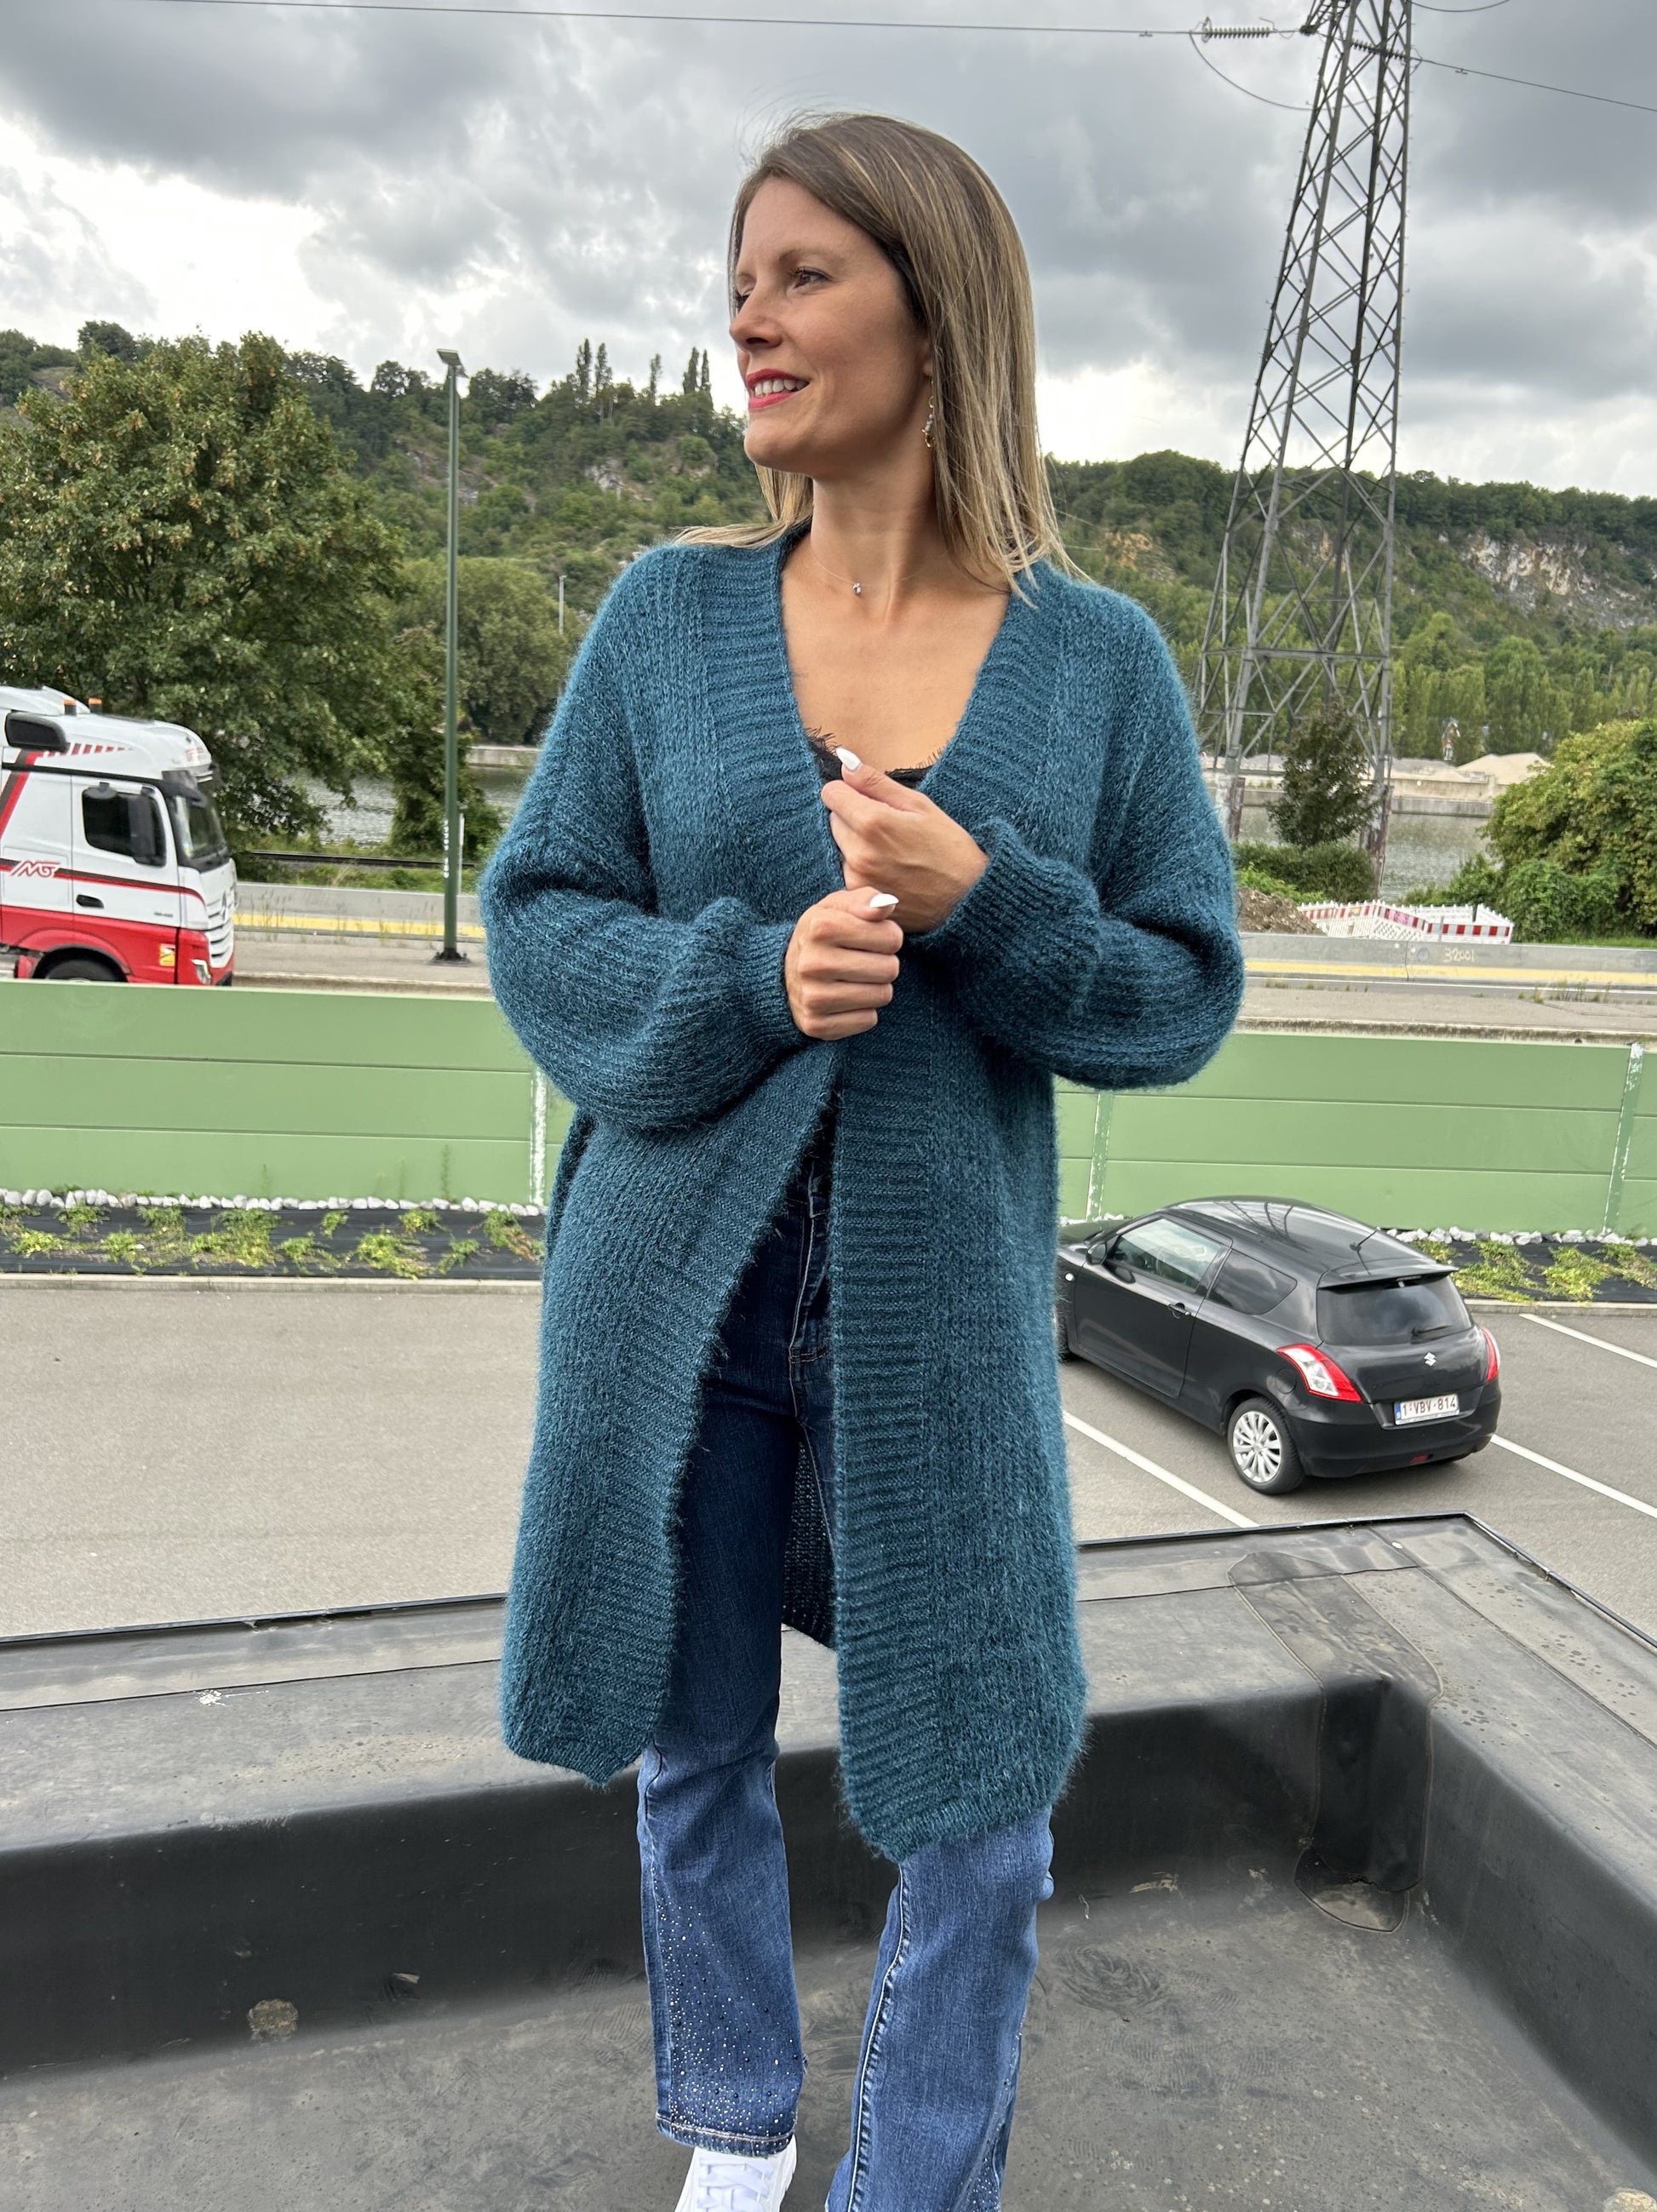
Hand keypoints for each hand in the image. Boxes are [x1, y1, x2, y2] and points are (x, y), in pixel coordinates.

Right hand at [784, 884, 904, 1039]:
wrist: (785, 972)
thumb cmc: (823, 933)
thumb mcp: (839, 907)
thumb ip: (866, 899)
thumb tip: (887, 904)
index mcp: (821, 927)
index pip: (892, 938)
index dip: (888, 937)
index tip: (870, 938)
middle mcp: (812, 963)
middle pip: (890, 969)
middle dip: (884, 963)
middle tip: (863, 960)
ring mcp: (812, 997)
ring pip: (882, 996)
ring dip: (876, 987)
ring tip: (854, 978)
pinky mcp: (816, 1024)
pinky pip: (868, 1020)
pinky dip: (863, 1010)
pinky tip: (845, 999)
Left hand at [819, 754, 987, 932]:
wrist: (967, 898)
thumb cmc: (949, 847)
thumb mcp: (919, 805)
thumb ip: (876, 782)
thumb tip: (845, 762)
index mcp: (872, 822)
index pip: (831, 793)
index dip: (849, 792)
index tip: (867, 799)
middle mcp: (858, 852)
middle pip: (834, 820)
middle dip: (854, 819)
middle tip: (889, 830)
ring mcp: (856, 879)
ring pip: (840, 848)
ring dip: (856, 845)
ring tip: (892, 853)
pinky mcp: (858, 900)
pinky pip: (847, 873)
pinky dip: (861, 869)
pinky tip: (889, 872)